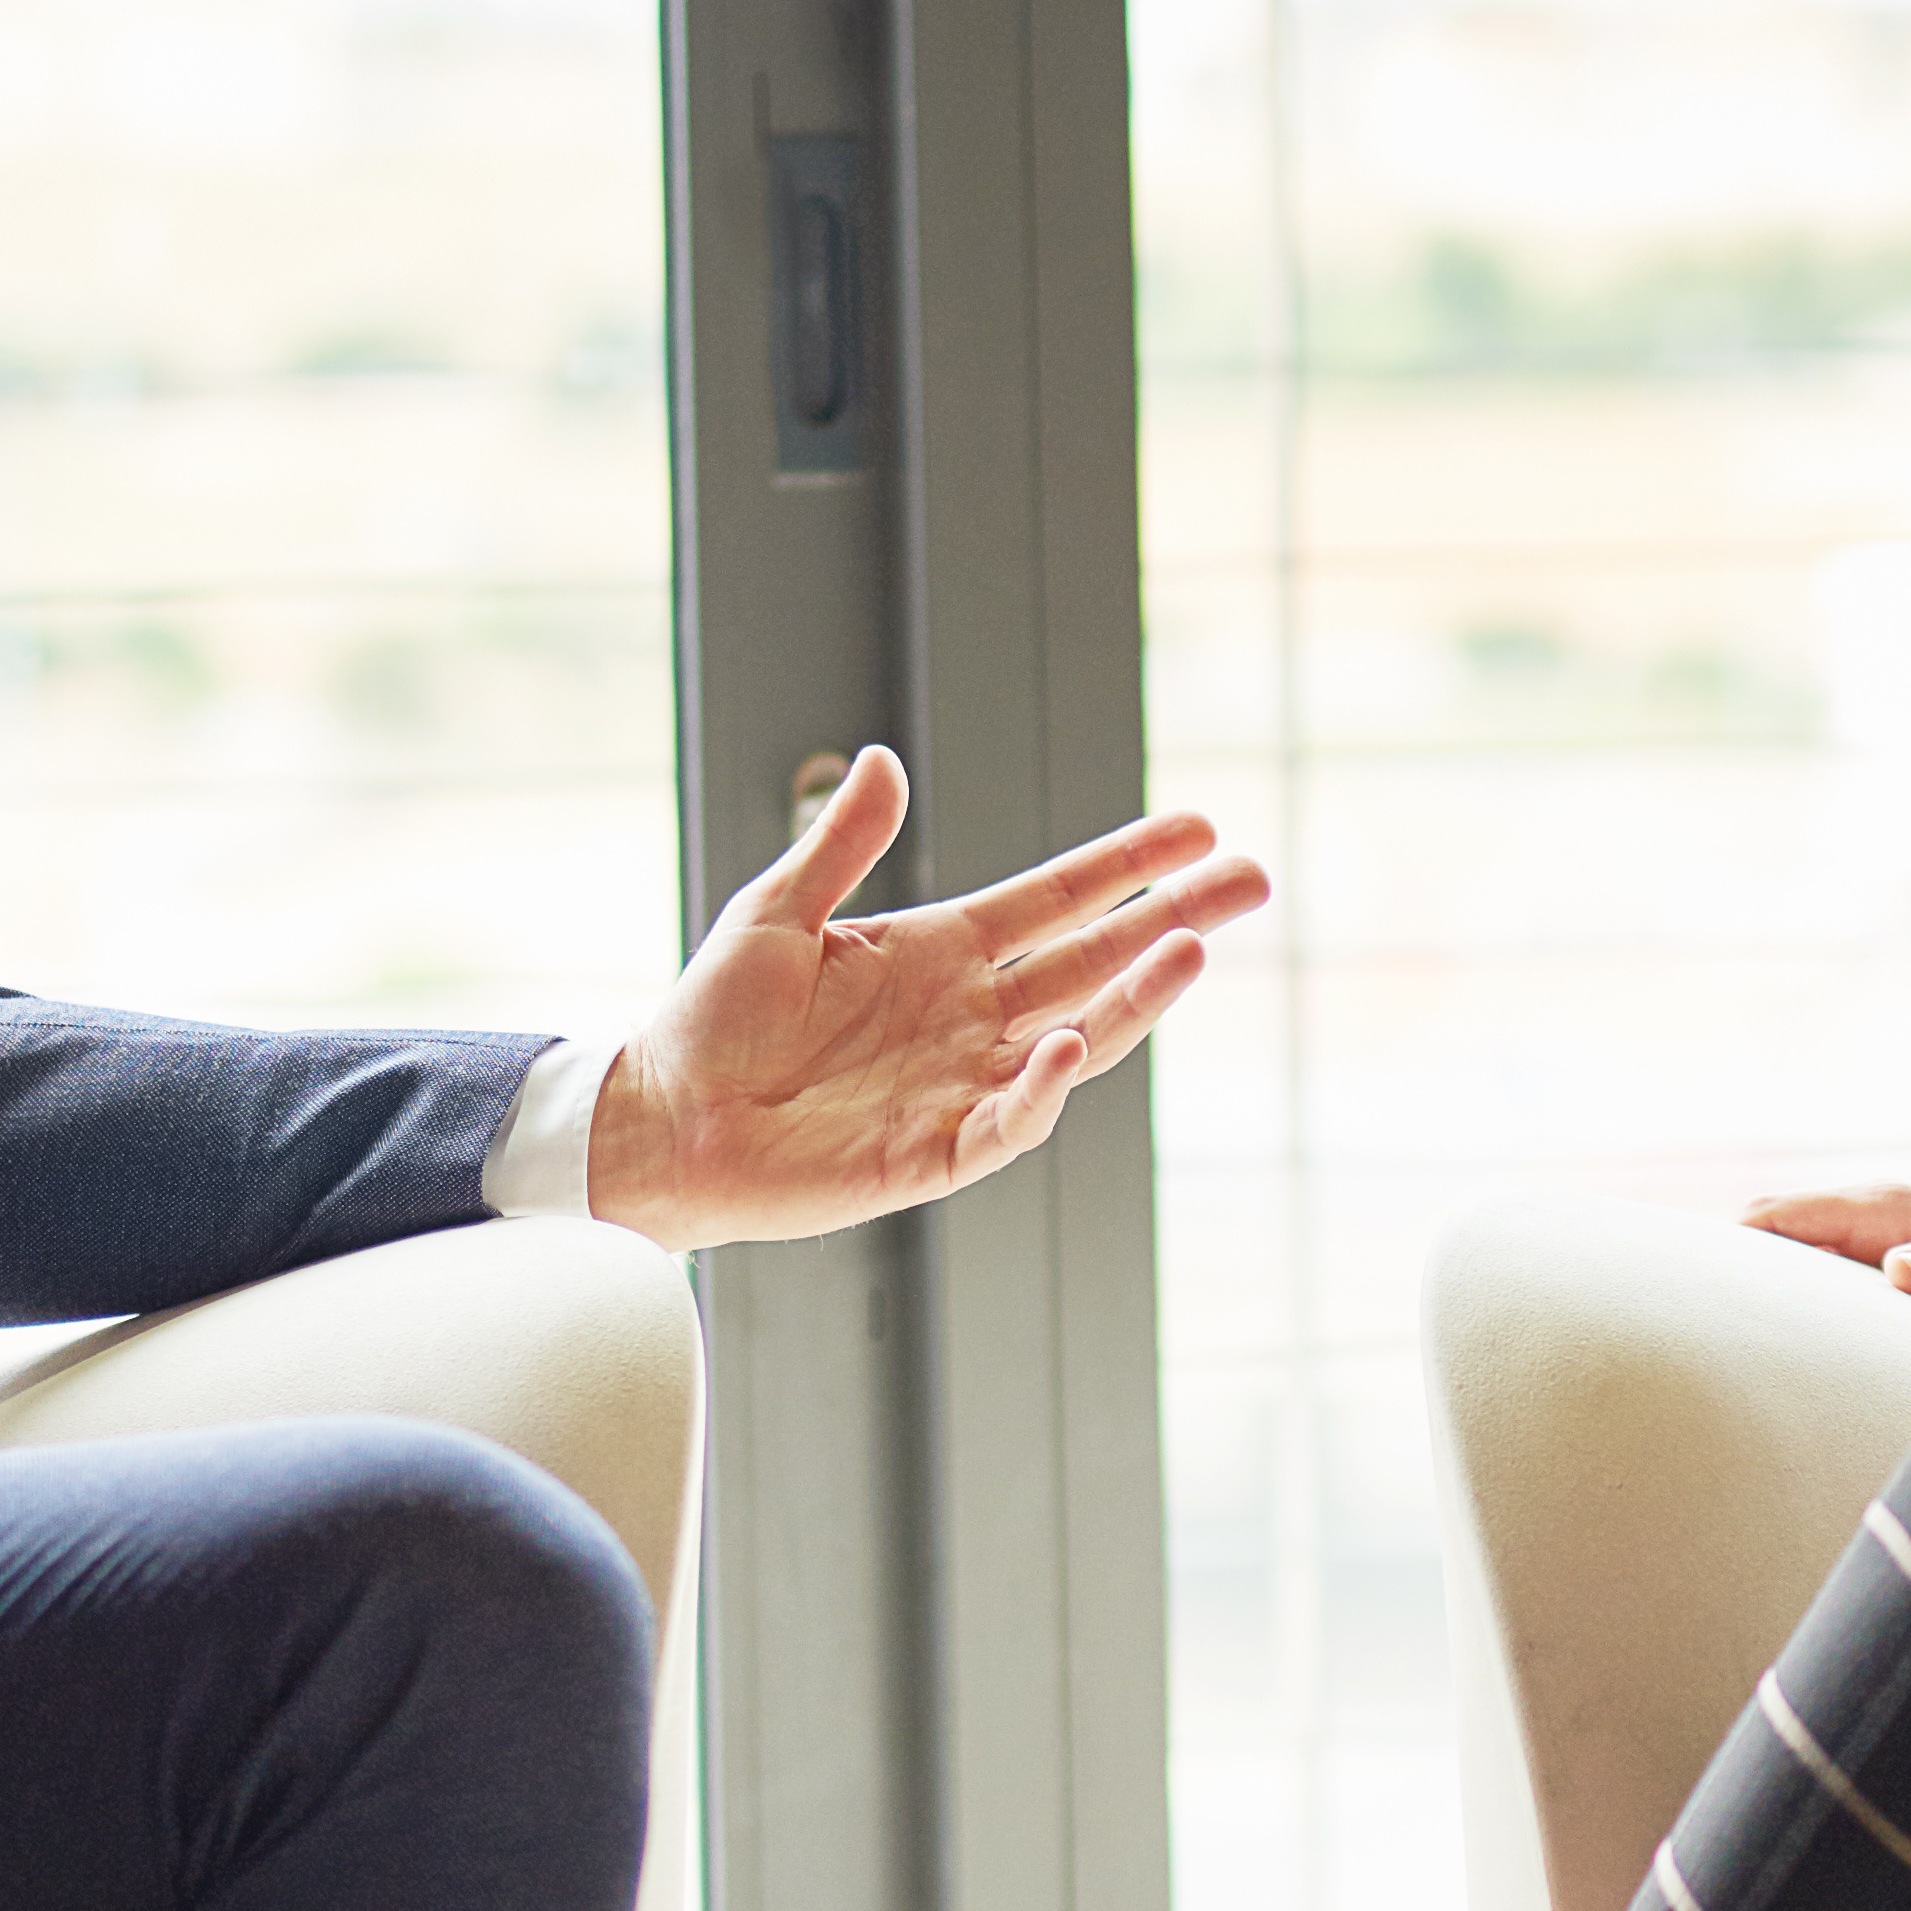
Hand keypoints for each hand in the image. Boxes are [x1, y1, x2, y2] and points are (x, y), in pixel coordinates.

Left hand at [585, 745, 1272, 1245]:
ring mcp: (962, 1085)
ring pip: (1078, 1036)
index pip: (1059, 900)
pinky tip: (1071, 1043)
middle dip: (1174, 919)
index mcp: (942, 952)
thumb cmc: (712, 1019)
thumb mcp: (776, 911)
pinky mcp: (935, 1153)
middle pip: (1094, 960)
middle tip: (1250, 879)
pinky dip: (1043, 1087)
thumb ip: (842, 844)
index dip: (1128, 864)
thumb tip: (888, 757)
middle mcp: (971, 1017)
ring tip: (1192, 950)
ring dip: (1136, 997)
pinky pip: (1011, 1121)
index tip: (1198, 827)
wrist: (660, 1121)